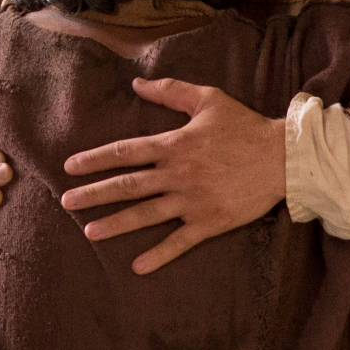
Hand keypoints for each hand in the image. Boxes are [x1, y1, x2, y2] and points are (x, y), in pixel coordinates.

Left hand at [57, 79, 288, 274]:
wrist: (284, 157)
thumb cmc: (245, 126)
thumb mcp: (207, 99)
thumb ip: (170, 92)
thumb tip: (137, 83)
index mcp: (174, 145)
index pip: (124, 152)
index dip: (95, 159)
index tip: (70, 168)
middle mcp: (178, 174)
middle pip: (127, 186)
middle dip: (93, 194)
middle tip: (66, 203)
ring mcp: (192, 201)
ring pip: (146, 215)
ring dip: (116, 224)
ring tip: (90, 233)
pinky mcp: (210, 222)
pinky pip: (180, 242)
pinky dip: (158, 255)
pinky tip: (137, 266)